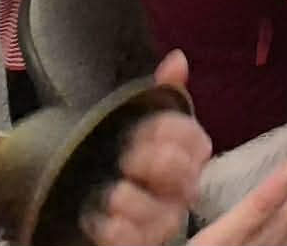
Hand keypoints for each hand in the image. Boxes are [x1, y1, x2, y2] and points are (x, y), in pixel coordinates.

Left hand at [80, 50, 210, 245]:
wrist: (92, 201)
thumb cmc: (125, 157)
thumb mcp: (141, 120)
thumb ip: (163, 92)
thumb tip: (178, 58)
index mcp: (190, 154)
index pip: (194, 138)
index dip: (164, 130)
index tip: (141, 128)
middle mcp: (185, 187)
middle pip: (178, 170)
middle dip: (148, 160)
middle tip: (124, 156)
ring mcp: (165, 218)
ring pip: (155, 209)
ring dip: (126, 197)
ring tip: (106, 192)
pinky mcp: (142, 243)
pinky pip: (131, 238)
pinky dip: (110, 227)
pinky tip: (97, 216)